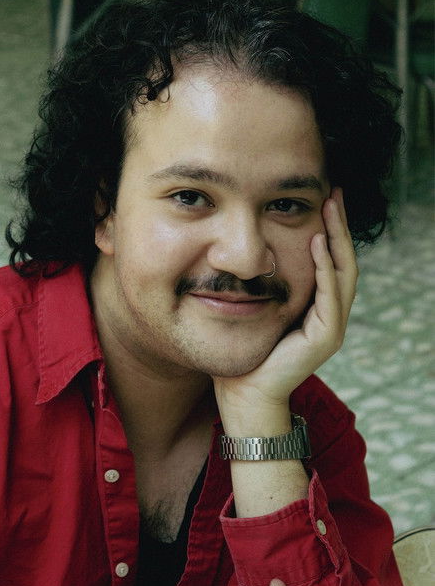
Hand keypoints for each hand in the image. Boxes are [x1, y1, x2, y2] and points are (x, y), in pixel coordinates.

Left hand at [214, 187, 357, 422]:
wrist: (242, 393)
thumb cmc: (241, 349)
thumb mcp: (249, 304)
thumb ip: (257, 280)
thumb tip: (243, 247)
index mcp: (314, 304)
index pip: (327, 258)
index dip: (328, 227)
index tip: (320, 196)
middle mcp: (328, 312)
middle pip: (341, 259)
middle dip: (338, 224)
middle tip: (333, 192)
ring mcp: (330, 325)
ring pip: (343, 272)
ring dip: (337, 238)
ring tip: (329, 208)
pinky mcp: (325, 337)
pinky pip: (330, 296)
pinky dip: (325, 268)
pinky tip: (316, 242)